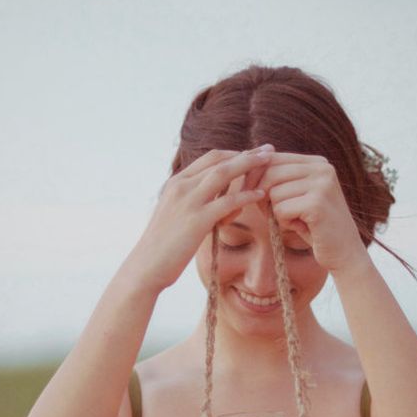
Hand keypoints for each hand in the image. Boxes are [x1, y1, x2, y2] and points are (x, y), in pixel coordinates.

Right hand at [133, 148, 270, 290]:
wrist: (145, 267)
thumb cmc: (162, 249)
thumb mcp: (174, 218)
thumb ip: (191, 206)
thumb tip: (211, 209)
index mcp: (175, 183)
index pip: (209, 159)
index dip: (233, 154)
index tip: (252, 154)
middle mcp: (181, 186)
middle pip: (219, 159)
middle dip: (246, 153)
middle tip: (269, 149)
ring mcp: (188, 201)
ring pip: (224, 173)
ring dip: (249, 164)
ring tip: (270, 162)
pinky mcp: (197, 220)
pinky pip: (227, 201)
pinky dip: (246, 195)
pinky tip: (260, 194)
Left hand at [254, 151, 370, 275]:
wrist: (344, 253)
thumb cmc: (316, 227)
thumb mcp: (298, 198)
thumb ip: (280, 181)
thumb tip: (247, 169)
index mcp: (317, 162)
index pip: (273, 158)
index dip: (256, 178)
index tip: (255, 198)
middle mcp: (322, 168)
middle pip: (270, 173)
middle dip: (262, 196)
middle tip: (273, 215)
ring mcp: (322, 184)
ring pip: (273, 193)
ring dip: (277, 213)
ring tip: (295, 221)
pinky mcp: (317, 203)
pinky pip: (280, 210)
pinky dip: (284, 223)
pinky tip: (300, 227)